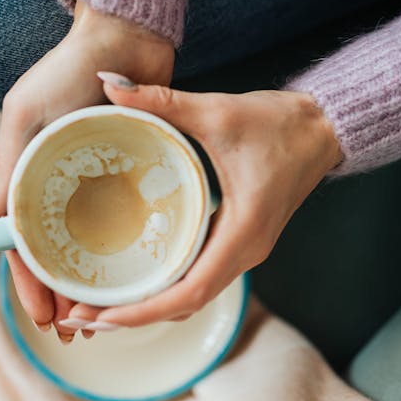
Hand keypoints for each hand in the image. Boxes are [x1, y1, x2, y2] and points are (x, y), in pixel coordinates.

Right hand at [0, 4, 173, 342]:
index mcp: (28, 177)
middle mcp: (57, 188)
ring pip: (85, 248)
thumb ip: (9, 166)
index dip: (30, 285)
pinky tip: (128, 280)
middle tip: (73, 332)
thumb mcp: (28, 115)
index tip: (44, 319)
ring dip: (86, 285)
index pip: (22, 244)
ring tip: (98, 319)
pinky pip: (118, 224)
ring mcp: (91, 186)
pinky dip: (118, 256)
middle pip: (54, 254)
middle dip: (58, 297)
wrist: (123, 38)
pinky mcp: (123, 176)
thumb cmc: (68, 70)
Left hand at [59, 77, 342, 329]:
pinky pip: (197, 280)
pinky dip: (162, 290)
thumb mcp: (217, 110)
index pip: (187, 294)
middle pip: (181, 306)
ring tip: (94, 306)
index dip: (140, 312)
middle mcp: (243, 254)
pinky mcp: (237, 243)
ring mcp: (242, 252)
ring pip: (188, 298)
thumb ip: (161, 100)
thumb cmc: (279, 123)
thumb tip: (108, 83)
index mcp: (242, 234)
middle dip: (129, 316)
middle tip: (77, 315)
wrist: (323, 127)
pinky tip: (130, 282)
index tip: (97, 317)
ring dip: (144, 308)